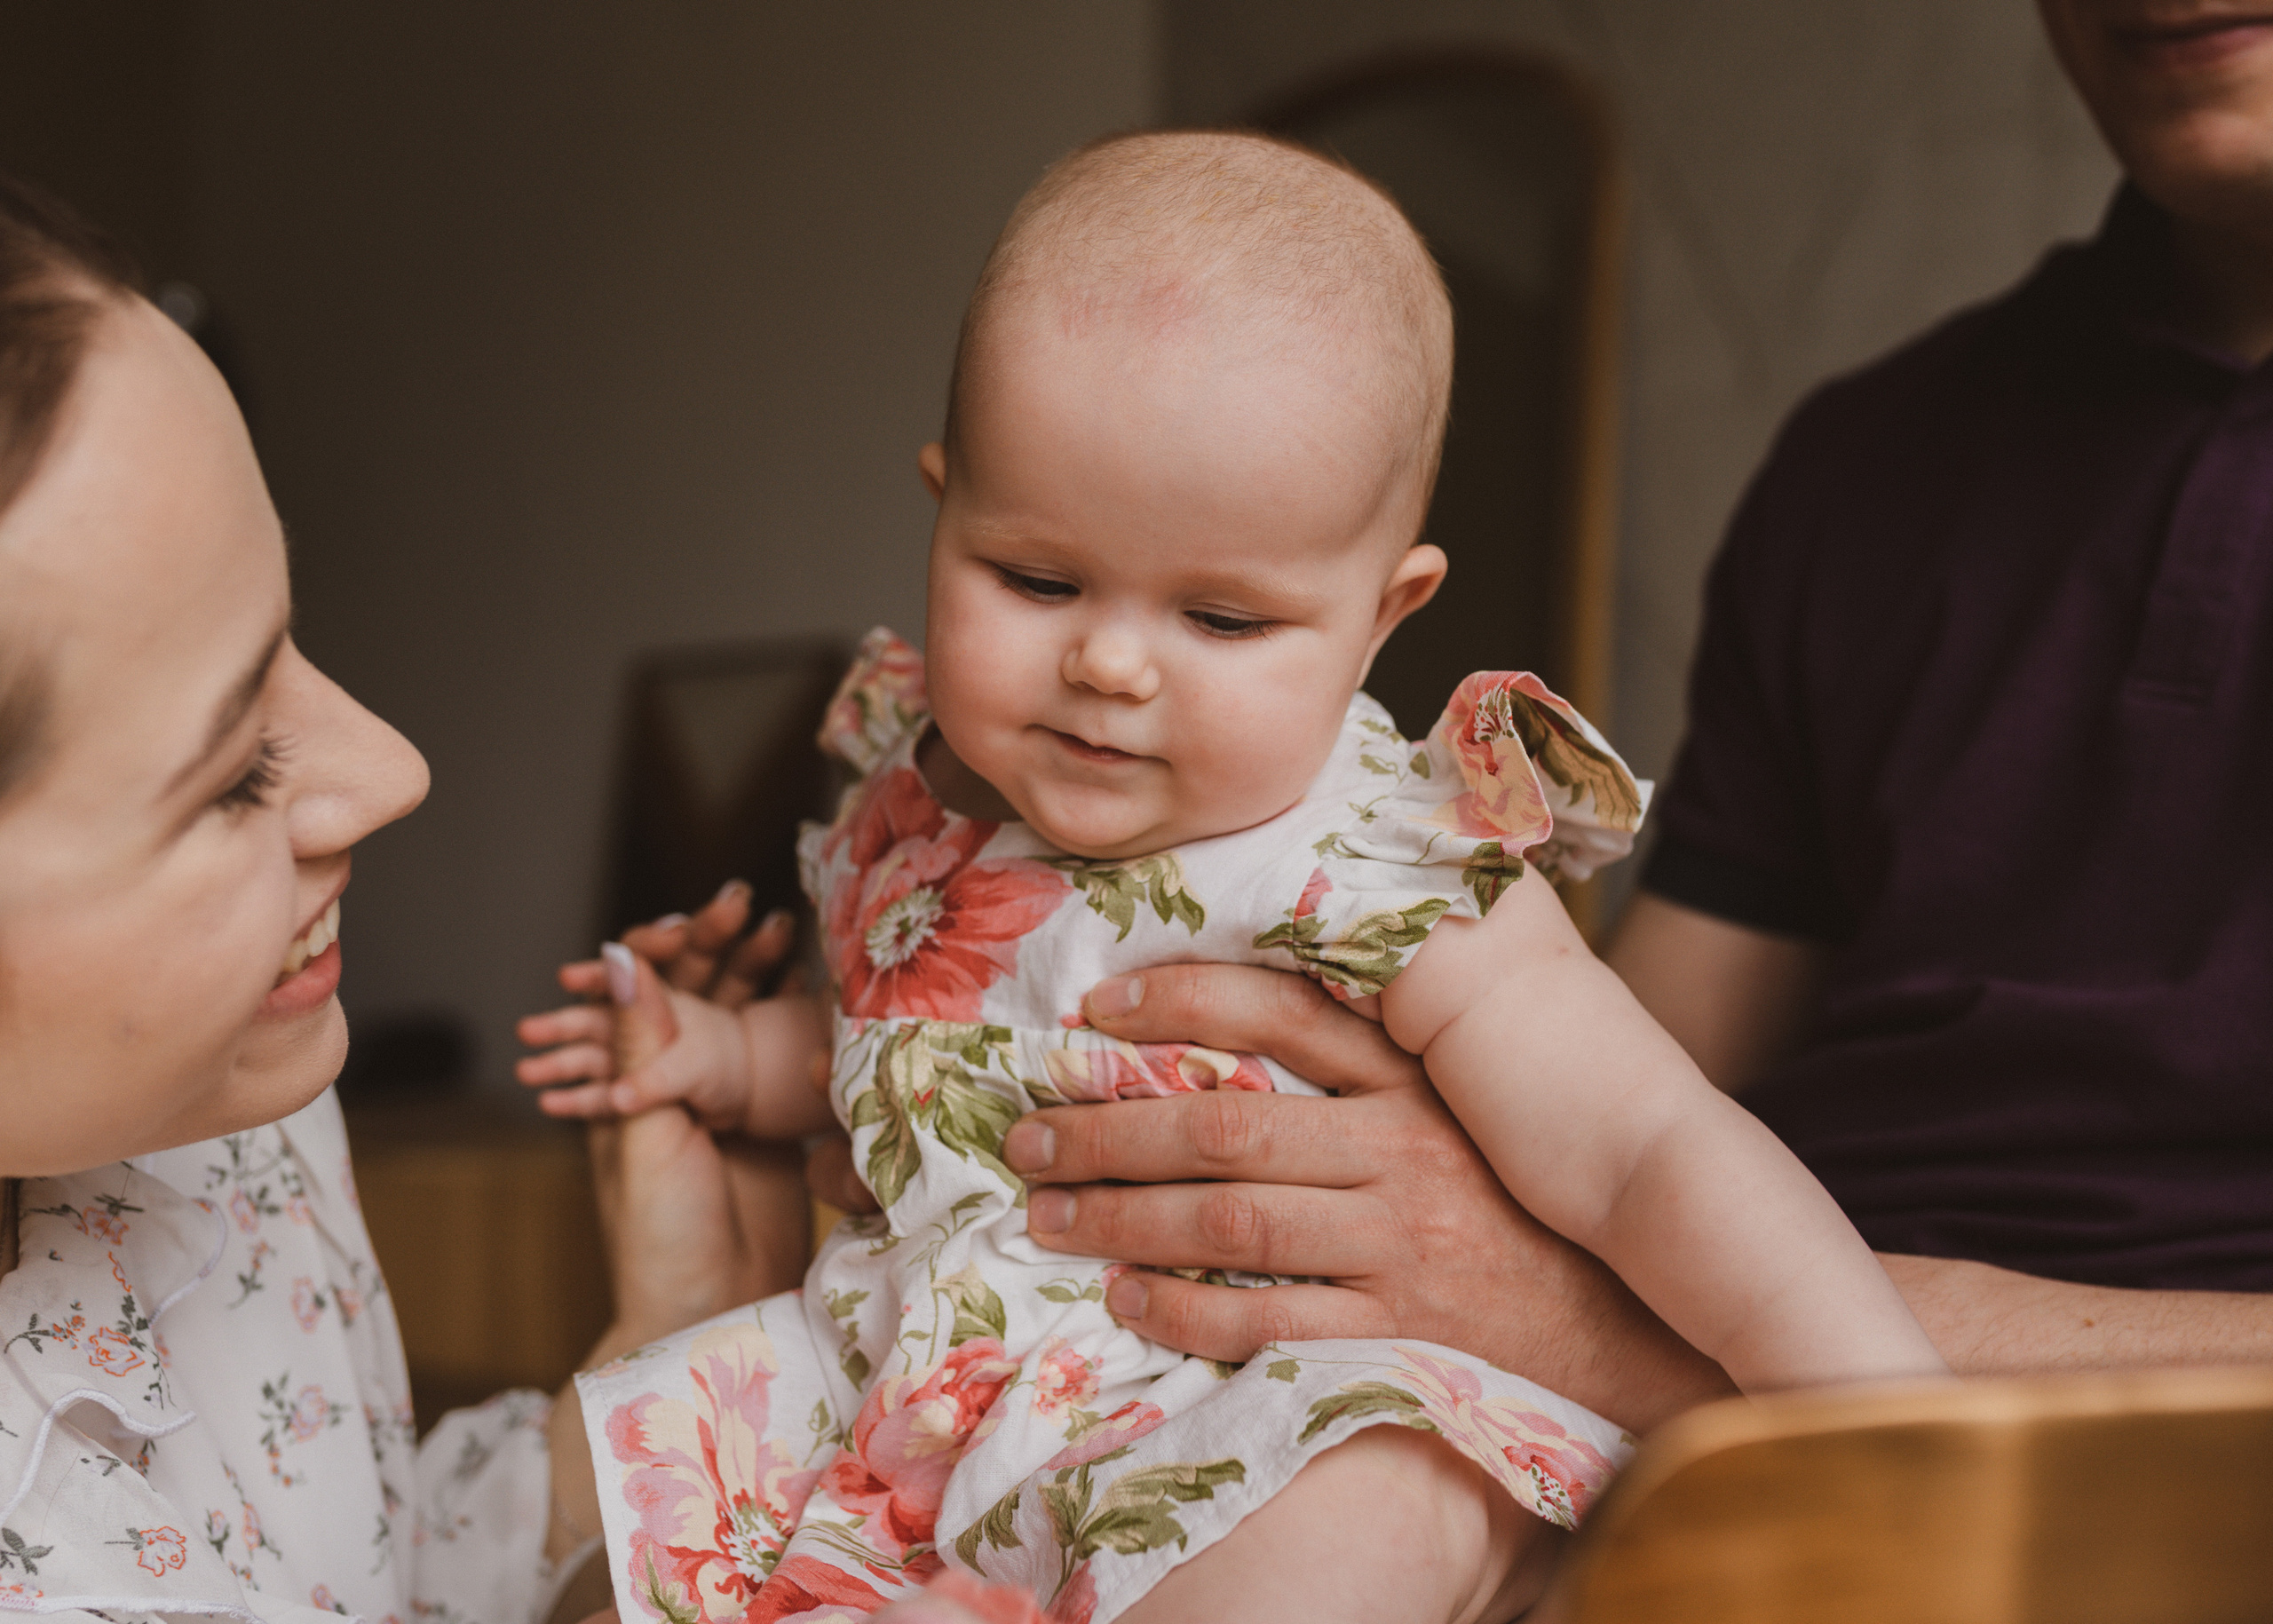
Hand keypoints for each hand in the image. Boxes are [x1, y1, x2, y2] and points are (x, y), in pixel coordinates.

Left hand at [541, 888, 822, 1567]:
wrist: (715, 1316)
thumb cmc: (661, 1236)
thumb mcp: (645, 1133)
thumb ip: (643, 1044)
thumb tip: (622, 952)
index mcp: (629, 1081)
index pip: (642, 992)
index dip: (669, 947)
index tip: (704, 914)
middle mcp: (676, 1082)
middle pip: (701, 993)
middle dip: (725, 946)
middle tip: (756, 905)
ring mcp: (729, 1103)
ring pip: (747, 1016)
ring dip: (767, 973)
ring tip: (797, 929)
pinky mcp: (775, 1127)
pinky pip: (788, 1059)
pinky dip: (805, 1020)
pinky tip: (832, 989)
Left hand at [1005, 963, 1733, 1433]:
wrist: (1626, 1316)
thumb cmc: (1522, 1196)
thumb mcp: (1468, 1098)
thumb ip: (1385, 1040)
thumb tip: (1276, 974)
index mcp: (1417, 1080)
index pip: (1289, 1013)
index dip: (1185, 1001)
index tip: (1098, 1006)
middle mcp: (1402, 1153)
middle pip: (1228, 1126)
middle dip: (1112, 1130)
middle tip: (1027, 1136)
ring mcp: (1397, 1246)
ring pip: (1232, 1222)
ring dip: (1125, 1218)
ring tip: (1048, 1215)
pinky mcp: (1394, 1330)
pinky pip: (1268, 1321)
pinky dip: (1186, 1311)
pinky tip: (1125, 1299)